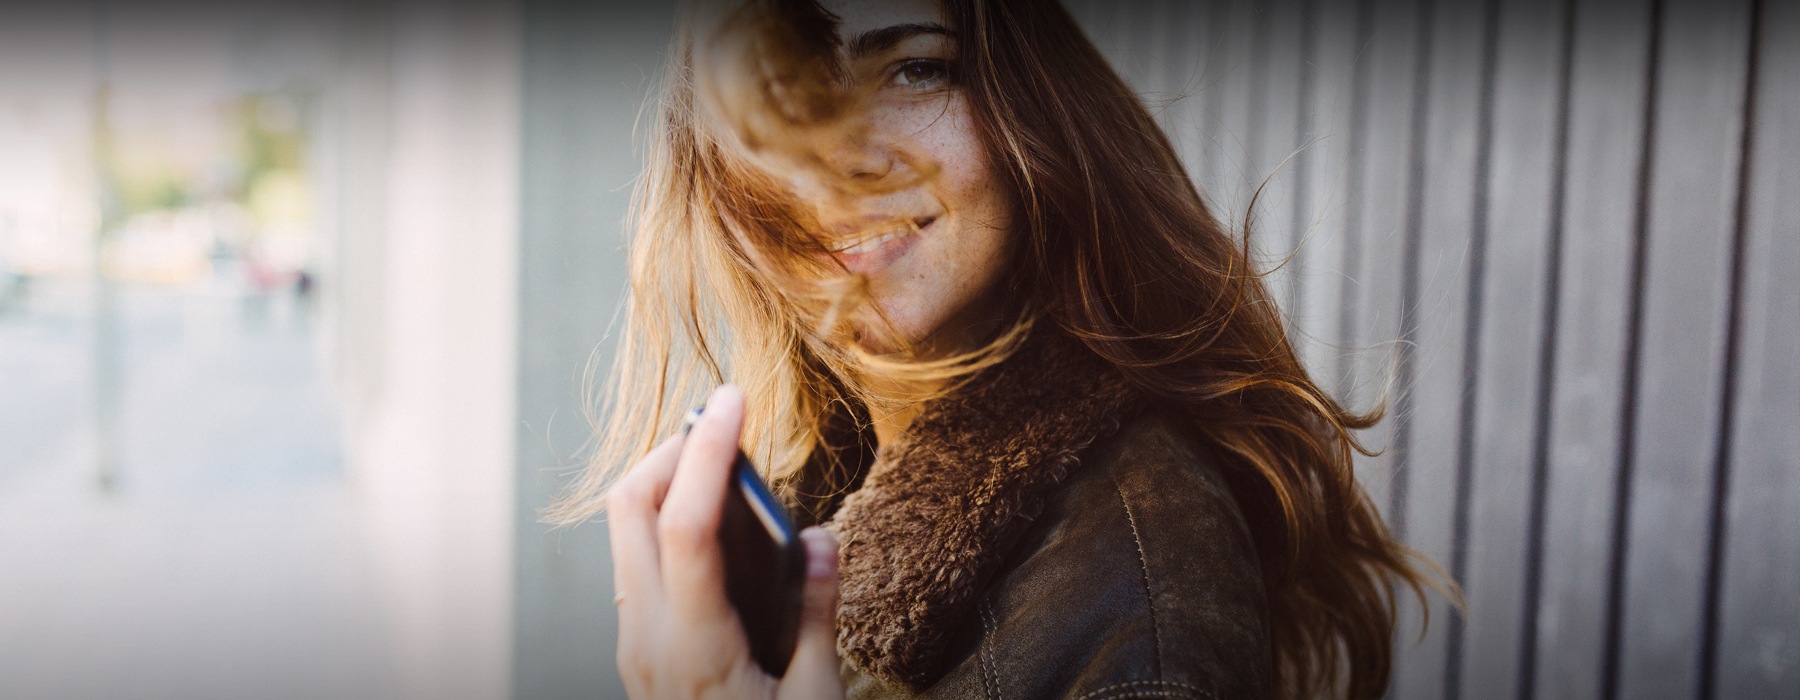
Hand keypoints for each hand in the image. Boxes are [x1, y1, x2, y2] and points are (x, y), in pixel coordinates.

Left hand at [606, 385, 844, 699]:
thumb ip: (817, 614)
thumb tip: (821, 537)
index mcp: (694, 647)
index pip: (686, 524)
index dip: (709, 452)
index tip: (734, 398)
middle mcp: (646, 636)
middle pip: (631, 508)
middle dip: (676, 449)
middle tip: (732, 422)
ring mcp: (635, 642)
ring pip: (625, 531)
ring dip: (669, 481)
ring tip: (731, 462)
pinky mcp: (640, 648)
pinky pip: (638, 560)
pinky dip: (670, 519)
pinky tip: (723, 527)